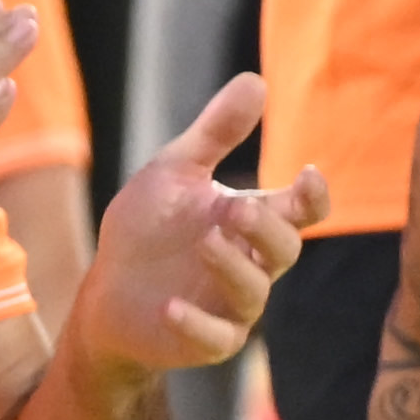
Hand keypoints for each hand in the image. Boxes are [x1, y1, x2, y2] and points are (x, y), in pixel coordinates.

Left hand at [71, 78, 322, 372]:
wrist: (108, 292)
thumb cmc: (149, 229)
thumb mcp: (176, 172)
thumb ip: (216, 133)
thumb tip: (255, 80)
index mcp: (254, 223)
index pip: (302, 212)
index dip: (312, 198)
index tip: (307, 174)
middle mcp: (253, 264)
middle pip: (284, 250)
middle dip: (267, 230)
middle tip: (236, 209)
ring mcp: (234, 305)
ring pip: (255, 292)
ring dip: (234, 269)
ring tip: (206, 244)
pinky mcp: (207, 340)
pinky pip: (217, 337)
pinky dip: (196, 323)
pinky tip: (171, 306)